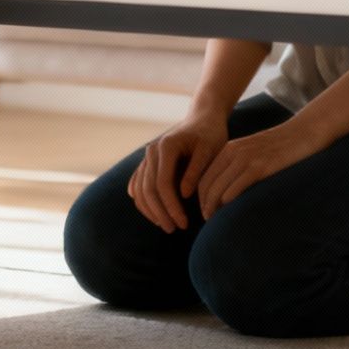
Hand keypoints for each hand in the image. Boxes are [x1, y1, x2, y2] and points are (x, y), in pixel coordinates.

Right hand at [127, 110, 227, 232]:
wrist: (203, 119)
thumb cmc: (211, 134)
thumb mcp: (210, 149)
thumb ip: (196, 170)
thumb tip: (183, 195)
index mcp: (166, 146)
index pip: (162, 183)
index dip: (171, 206)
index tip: (183, 223)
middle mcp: (151, 151)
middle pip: (148, 189)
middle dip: (160, 212)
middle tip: (174, 229)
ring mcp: (147, 157)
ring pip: (139, 189)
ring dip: (150, 210)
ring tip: (166, 225)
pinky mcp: (148, 163)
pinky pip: (138, 185)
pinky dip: (143, 201)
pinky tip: (153, 214)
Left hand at [195, 123, 325, 219]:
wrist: (303, 132)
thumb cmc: (280, 147)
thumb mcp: (252, 152)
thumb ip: (238, 166)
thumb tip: (228, 191)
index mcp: (229, 149)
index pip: (204, 176)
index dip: (201, 197)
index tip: (204, 211)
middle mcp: (233, 152)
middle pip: (208, 183)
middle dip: (204, 204)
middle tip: (207, 220)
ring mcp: (246, 158)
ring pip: (219, 187)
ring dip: (213, 206)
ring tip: (215, 220)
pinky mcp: (261, 166)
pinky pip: (237, 186)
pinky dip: (229, 200)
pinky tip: (229, 210)